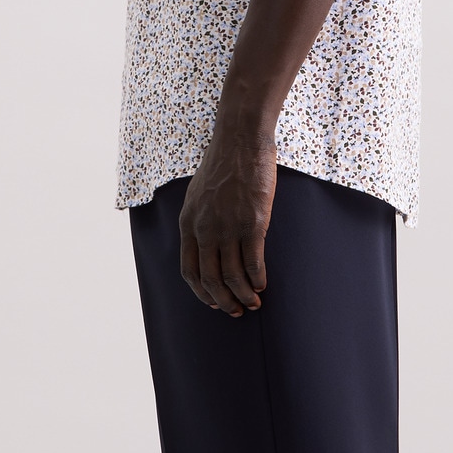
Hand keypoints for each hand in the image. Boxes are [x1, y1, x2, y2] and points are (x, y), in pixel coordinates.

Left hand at [179, 119, 276, 314]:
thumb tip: (205, 240)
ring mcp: (228, 228)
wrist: (240, 141)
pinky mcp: (252, 223)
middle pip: (211, 279)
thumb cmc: (223, 164)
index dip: (201, 292)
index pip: (189, 271)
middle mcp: (205, 230)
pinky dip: (257, 279)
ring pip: (233, 276)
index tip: (214, 302)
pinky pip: (253, 262)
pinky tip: (263, 285)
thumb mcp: (198, 194)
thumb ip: (198, 219)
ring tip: (253, 303)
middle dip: (223, 301)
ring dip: (243, 295)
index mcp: (189, 224)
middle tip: (236, 311)